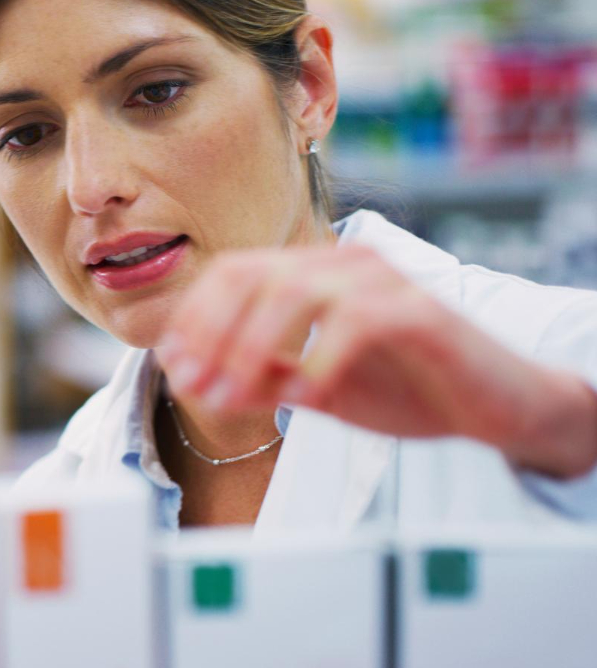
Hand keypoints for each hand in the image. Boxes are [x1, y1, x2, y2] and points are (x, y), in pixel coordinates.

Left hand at [156, 244, 596, 479]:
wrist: (495, 405)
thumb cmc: (404, 388)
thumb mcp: (313, 389)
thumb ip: (259, 378)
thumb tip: (190, 377)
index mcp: (314, 270)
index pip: (232, 272)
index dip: (194, 318)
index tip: (174, 368)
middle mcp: (343, 262)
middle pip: (251, 275)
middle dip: (211, 332)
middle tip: (194, 385)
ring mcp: (383, 280)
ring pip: (292, 291)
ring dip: (250, 347)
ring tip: (232, 396)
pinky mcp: (419, 310)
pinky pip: (354, 322)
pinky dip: (319, 359)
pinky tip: (309, 397)